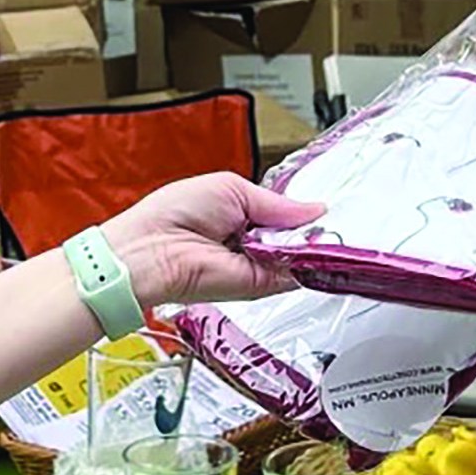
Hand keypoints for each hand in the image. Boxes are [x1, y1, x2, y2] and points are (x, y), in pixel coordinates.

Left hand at [99, 172, 322, 307]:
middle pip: (296, 236)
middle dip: (310, 226)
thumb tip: (314, 209)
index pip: (284, 214)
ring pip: (299, 255)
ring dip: (310, 242)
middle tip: (322, 218)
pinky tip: (313, 247)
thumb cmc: (172, 214)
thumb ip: (277, 203)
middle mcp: (249, 242)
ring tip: (314, 230)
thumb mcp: (232, 188)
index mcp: (240, 214)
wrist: (150, 252)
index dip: (304, 211)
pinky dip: (306, 262)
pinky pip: (292, 275)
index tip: (325, 207)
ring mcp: (255, 265)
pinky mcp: (258, 286)